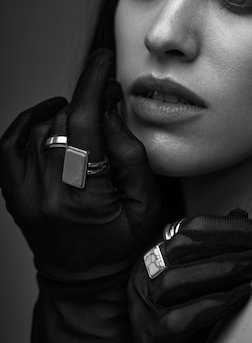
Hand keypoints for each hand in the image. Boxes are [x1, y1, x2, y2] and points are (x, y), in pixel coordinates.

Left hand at [0, 48, 159, 281]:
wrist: (84, 282)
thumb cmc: (121, 246)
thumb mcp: (147, 205)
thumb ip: (131, 157)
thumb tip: (110, 114)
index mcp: (85, 195)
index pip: (84, 122)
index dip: (93, 82)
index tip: (103, 61)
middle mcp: (47, 192)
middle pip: (65, 122)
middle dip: (90, 102)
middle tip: (110, 103)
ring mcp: (23, 193)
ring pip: (40, 128)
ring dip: (66, 115)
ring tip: (88, 123)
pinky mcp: (12, 193)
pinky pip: (9, 143)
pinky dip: (28, 122)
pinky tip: (50, 116)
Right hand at [127, 211, 251, 342]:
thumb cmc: (186, 323)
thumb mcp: (202, 280)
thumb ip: (216, 248)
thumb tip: (241, 214)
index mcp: (156, 255)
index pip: (192, 228)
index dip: (231, 225)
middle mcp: (144, 275)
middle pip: (184, 246)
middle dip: (231, 240)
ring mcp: (144, 306)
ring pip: (178, 279)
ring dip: (223, 268)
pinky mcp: (151, 338)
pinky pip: (181, 319)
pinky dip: (214, 304)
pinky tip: (243, 297)